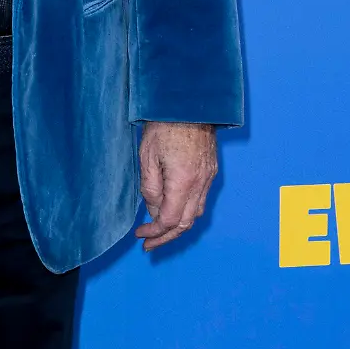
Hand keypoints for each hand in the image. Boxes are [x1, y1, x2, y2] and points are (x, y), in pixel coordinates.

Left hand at [135, 122, 217, 252]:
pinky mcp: (210, 171)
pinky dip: (186, 212)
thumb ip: (150, 188)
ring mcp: (208, 178)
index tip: (139, 234)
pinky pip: (200, 200)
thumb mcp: (147, 157)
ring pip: (195, 214)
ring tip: (159, 232)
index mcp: (183, 181)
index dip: (153, 232)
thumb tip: (154, 210)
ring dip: (177, 227)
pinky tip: (172, 211)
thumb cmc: (165, 126)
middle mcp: (200, 183)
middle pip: (185, 223)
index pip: (169, 220)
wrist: (190, 104)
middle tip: (148, 245)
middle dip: (166, 237)